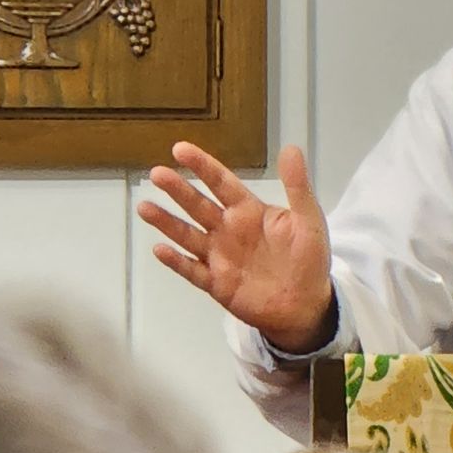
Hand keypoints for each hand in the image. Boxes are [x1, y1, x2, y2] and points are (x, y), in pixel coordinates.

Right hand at [137, 142, 334, 351]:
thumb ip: (297, 186)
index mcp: (249, 211)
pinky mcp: (216, 284)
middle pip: (198, 206)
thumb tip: (291, 148)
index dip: (202, 165)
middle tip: (156, 173)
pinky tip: (160, 249)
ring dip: (167, 222)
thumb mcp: (308, 219)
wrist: (306, 304)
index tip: (180, 149)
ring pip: (188, 235)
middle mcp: (229, 230)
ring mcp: (220, 257)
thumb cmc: (308, 259)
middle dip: (178, 190)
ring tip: (144, 206)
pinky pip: (192, 271)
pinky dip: (176, 261)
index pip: (221, 183)